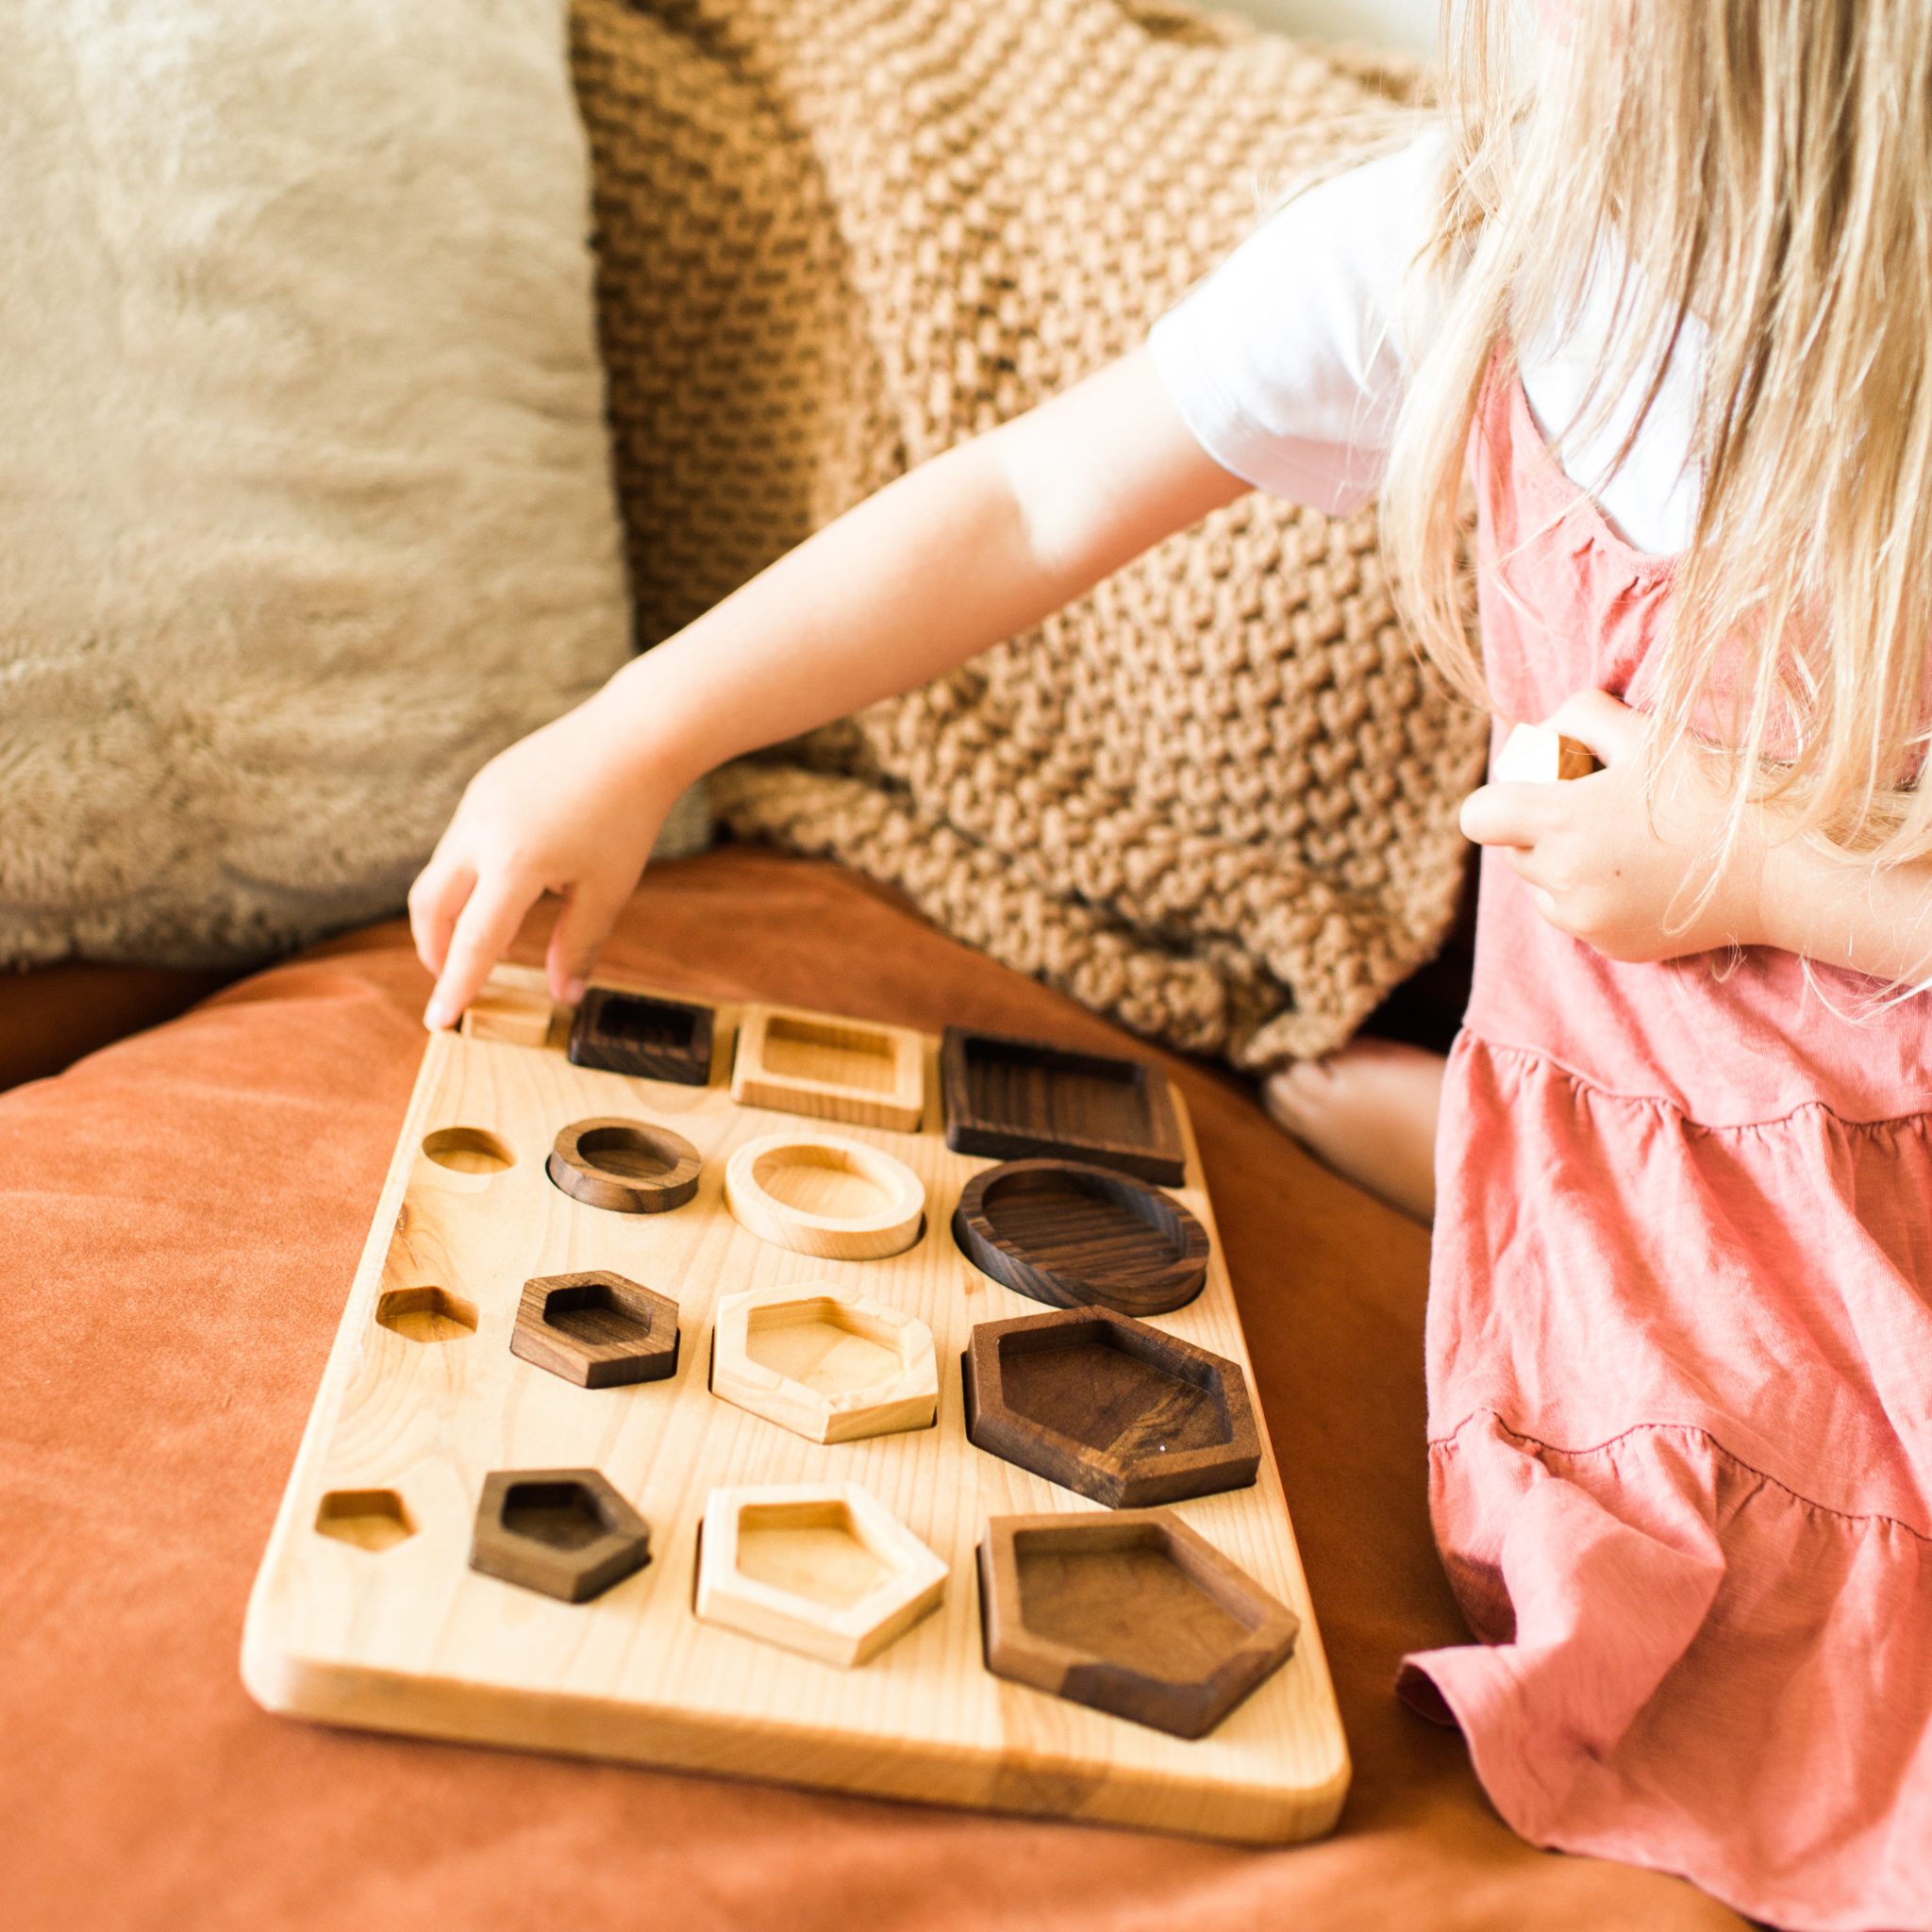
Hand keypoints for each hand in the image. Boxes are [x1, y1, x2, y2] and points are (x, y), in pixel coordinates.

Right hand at [407, 693, 682, 1027]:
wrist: (634, 735)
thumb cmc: (629, 815)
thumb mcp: (607, 890)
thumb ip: (578, 946)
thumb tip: (562, 996)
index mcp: (513, 864)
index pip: (473, 943)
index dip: (455, 987)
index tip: (439, 1023)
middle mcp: (480, 832)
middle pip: (430, 906)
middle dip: (435, 949)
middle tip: (456, 980)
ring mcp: (475, 804)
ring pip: (442, 873)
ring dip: (454, 912)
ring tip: (492, 938)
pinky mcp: (483, 787)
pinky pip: (461, 843)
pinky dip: (470, 877)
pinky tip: (511, 885)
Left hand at [1458, 690, 1766, 961]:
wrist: (1783, 870)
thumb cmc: (1716, 792)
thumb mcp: (1647, 732)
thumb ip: (1580, 717)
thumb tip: (1541, 732)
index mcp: (1562, 824)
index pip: (1478, 816)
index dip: (1499, 797)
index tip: (1540, 785)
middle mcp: (1563, 881)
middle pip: (1514, 849)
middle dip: (1541, 825)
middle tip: (1599, 802)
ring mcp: (1586, 922)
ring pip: (1542, 886)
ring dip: (1564, 864)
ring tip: (1625, 840)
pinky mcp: (1611, 948)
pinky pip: (1576, 917)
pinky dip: (1593, 896)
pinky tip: (1644, 874)